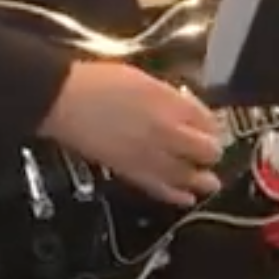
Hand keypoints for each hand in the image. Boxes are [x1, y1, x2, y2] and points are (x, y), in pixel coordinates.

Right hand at [41, 59, 226, 205]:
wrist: (65, 100)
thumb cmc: (99, 83)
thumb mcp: (144, 80)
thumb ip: (170, 98)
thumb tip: (187, 110)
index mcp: (171, 104)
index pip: (208, 121)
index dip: (212, 125)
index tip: (211, 126)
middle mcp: (167, 132)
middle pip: (207, 151)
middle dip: (211, 151)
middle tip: (209, 151)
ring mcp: (151, 155)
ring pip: (191, 175)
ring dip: (203, 178)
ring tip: (209, 181)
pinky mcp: (132, 173)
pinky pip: (162, 189)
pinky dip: (178, 195)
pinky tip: (187, 198)